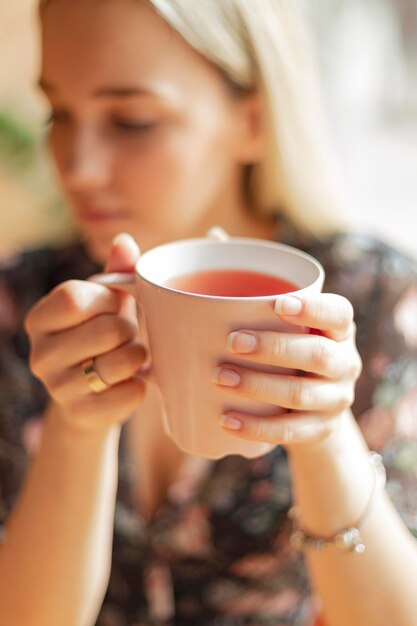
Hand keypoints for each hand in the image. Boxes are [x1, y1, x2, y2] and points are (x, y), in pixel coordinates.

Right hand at [25, 234, 146, 431]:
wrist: (92, 397)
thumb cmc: (101, 338)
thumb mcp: (105, 304)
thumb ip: (116, 273)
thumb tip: (124, 242)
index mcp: (40, 319)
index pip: (75, 299)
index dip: (107, 300)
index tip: (115, 306)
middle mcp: (40, 355)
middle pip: (107, 330)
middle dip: (129, 330)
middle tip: (126, 335)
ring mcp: (57, 388)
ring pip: (121, 362)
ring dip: (138, 356)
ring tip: (131, 357)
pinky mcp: (81, 414)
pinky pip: (130, 393)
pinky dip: (141, 385)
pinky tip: (131, 382)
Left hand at [212, 292, 361, 447]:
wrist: (315, 409)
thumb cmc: (289, 355)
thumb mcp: (290, 333)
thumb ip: (258, 319)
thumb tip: (182, 313)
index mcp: (339, 331)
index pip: (338, 314)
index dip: (313, 308)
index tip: (279, 303)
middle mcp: (345, 364)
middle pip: (317, 354)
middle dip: (273, 347)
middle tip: (232, 342)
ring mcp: (336, 399)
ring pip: (300, 394)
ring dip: (257, 385)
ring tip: (220, 377)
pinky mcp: (321, 430)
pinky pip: (289, 431)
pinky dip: (256, 426)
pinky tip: (226, 419)